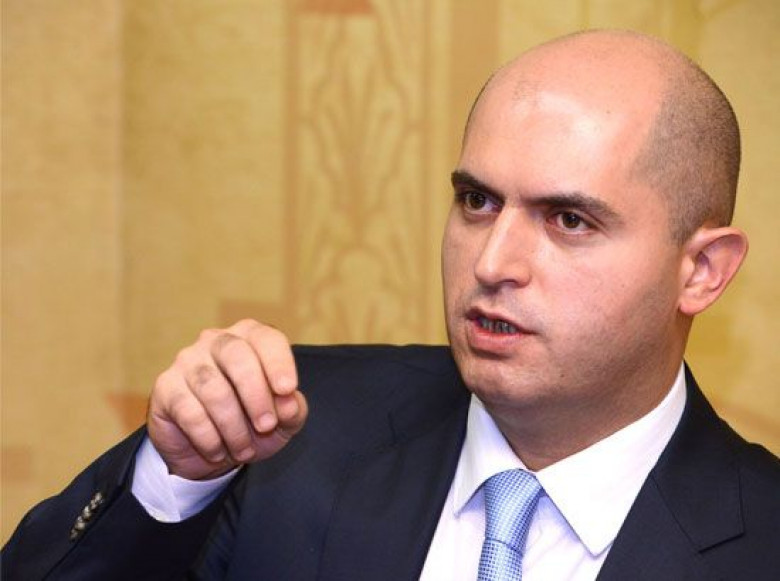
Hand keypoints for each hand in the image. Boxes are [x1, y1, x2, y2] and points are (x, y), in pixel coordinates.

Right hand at [147, 319, 306, 479]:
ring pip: (213, 388)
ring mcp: (187, 361)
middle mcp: (216, 341)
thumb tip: (289, 405)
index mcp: (250, 339)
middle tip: (266, 426)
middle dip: (256, 395)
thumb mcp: (282, 421)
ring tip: (243, 450)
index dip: (279, 362)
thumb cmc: (251, 424)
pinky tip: (218, 451)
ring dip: (233, 426)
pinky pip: (189, 411)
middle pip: (237, 355)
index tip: (287, 390)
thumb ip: (293, 409)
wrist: (210, 452)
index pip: (266, 338)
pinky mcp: (166, 387)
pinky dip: (209, 438)